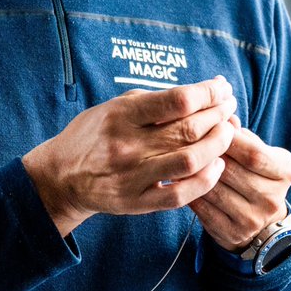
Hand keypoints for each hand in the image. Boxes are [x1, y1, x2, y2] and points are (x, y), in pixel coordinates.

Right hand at [22, 77, 236, 236]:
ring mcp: (133, 177)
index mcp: (122, 115)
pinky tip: (216, 165)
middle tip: (229, 107)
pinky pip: (180, 195)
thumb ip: (156, 100)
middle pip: (189, 129)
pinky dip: (205, 180)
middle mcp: (127, 146)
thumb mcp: (116, 106)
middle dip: (218, 115)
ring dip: (218, 145)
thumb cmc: (95, 134)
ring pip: (190, 161)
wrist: (61, 176)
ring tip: (227, 132)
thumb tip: (203, 91)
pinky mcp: (136, 203)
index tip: (222, 88)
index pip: (178, 100)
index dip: (208, 92)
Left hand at [190, 122, 290, 252]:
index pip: (254, 154)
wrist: (261, 220)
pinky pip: (204, 210)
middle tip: (187, 141)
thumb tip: (224, 118)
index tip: (210, 126)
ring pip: (215, 190)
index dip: (229, 139)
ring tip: (180, 158)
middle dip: (208, 154)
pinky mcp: (232, 234)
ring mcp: (253, 220)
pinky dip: (190, 192)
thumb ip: (243, 136)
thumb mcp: (259, 152)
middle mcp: (272, 199)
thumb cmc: (255, 174)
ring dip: (195, 173)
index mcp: (285, 172)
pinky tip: (180, 181)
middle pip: (233, 172)